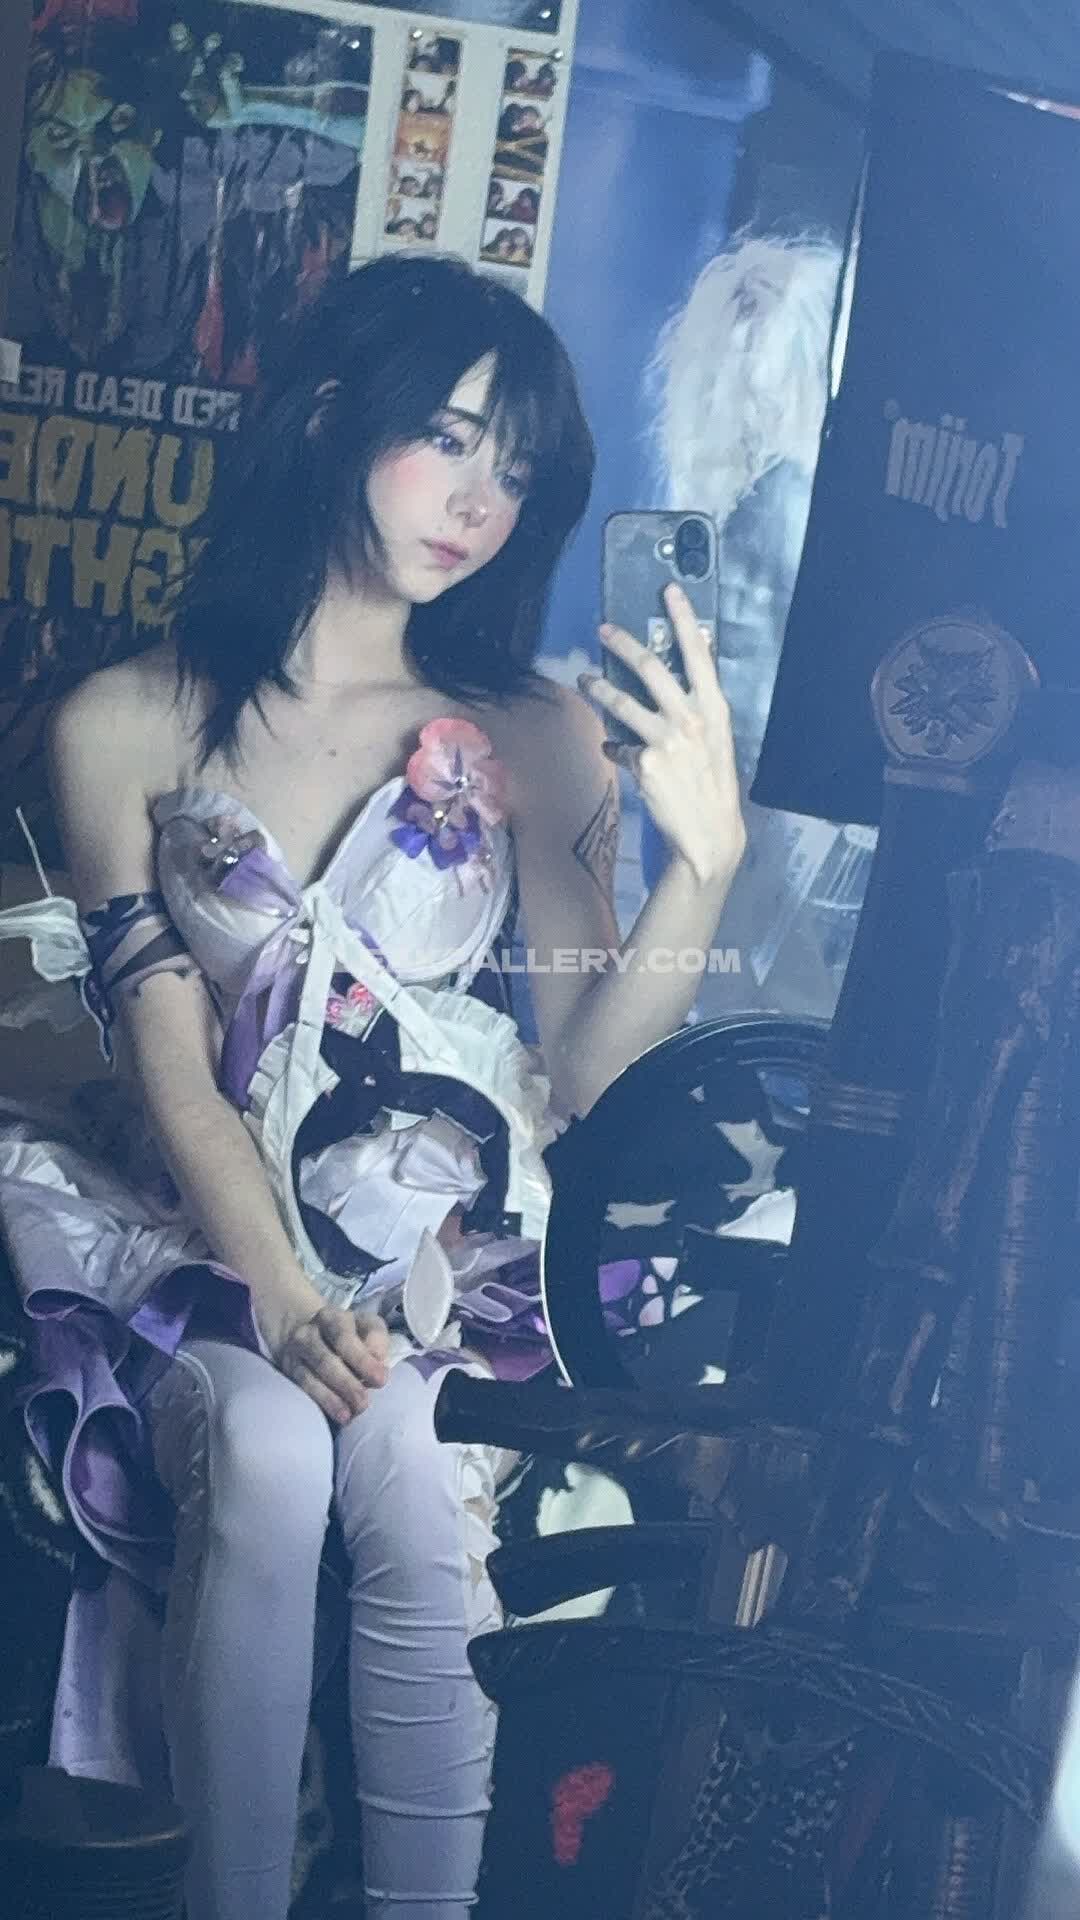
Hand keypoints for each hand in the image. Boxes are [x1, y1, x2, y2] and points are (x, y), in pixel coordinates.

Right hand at [264, 1287, 389, 1425]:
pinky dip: (321, 1401)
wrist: (307, 1331)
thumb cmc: (348, 1334)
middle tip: (364, 1403)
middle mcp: (310, 1331)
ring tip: (349, 1414)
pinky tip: (337, 1414)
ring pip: (311, 1375)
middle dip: (347, 1383)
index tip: (381, 1379)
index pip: (345, 1337)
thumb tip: (378, 1359)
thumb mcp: (365, 1326)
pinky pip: (303, 1386)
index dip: (363, 1359)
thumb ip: (376, 1338)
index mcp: (332, 1317)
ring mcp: (297, 1351)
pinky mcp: (289, 1369)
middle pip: (326, 1359)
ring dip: (332, 1397)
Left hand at [579, 585, 745, 885]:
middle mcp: (691, 719)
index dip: (683, 619)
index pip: (699, 654)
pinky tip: (614, 751)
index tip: (669, 591)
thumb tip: (676, 678)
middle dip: (623, 643)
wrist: (710, 833)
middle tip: (603, 630)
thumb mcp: (718, 739)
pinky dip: (614, 748)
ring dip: (600, 688)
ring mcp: (666, 741)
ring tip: (586, 680)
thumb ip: (698, 708)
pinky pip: (619, 747)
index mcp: (715, 708)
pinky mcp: (644, 764)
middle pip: (650, 668)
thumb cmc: (715, 784)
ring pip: (622, 702)